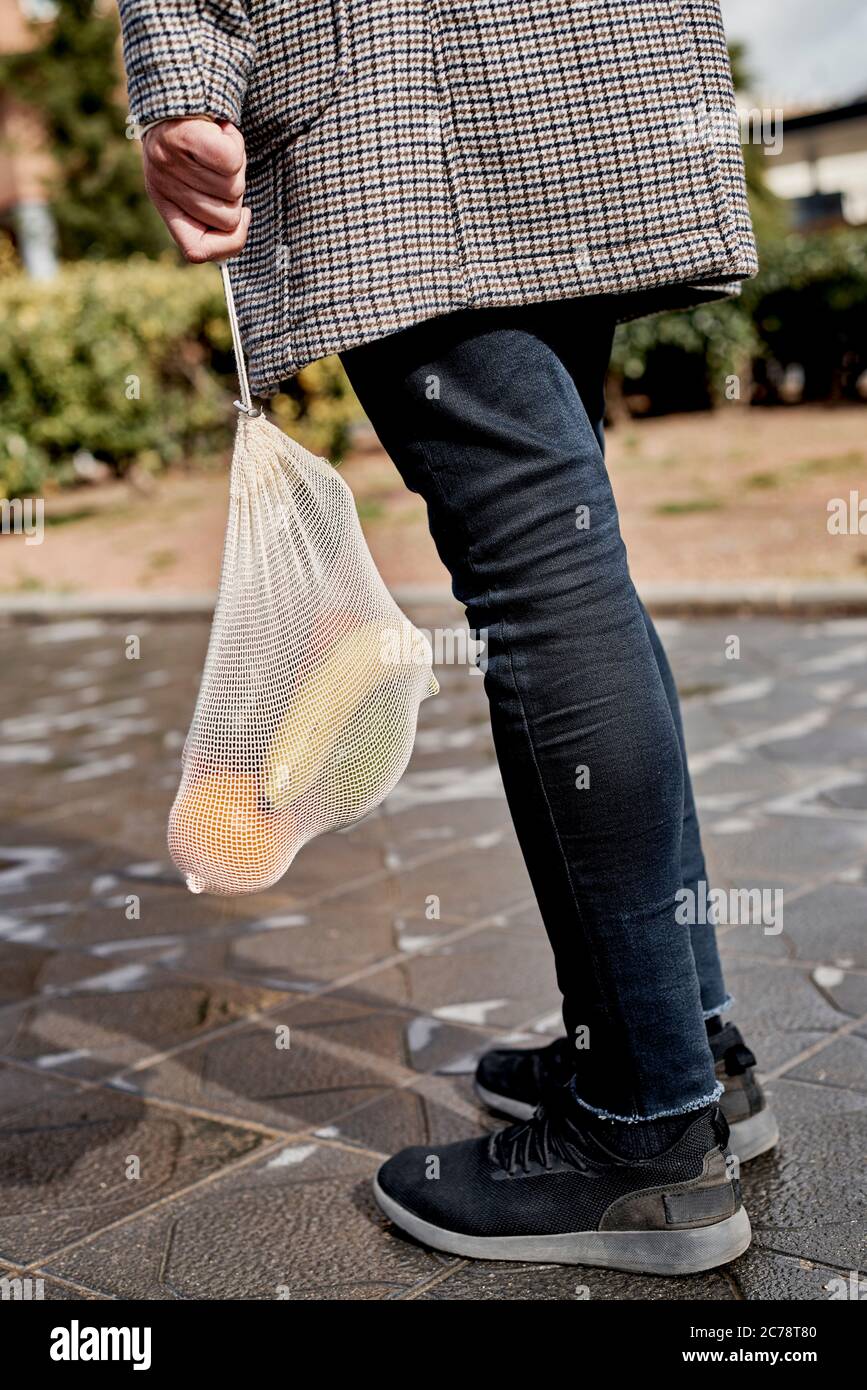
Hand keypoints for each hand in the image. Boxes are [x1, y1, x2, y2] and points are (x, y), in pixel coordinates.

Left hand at [142, 118, 250, 262]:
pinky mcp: (186, 137)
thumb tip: (238, 226)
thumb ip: (210, 208)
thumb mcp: (193, 179)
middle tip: (219, 164)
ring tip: (217, 143)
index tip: (241, 217)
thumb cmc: (191, 137)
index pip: (196, 251)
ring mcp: (171, 162)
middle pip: (227, 218)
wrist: (174, 84)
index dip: (228, 243)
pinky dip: (235, 142)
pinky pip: (230, 161)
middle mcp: (163, 185)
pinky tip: (222, 130)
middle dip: (236, 192)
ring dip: (236, 164)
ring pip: (232, 187)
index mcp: (164, 202)